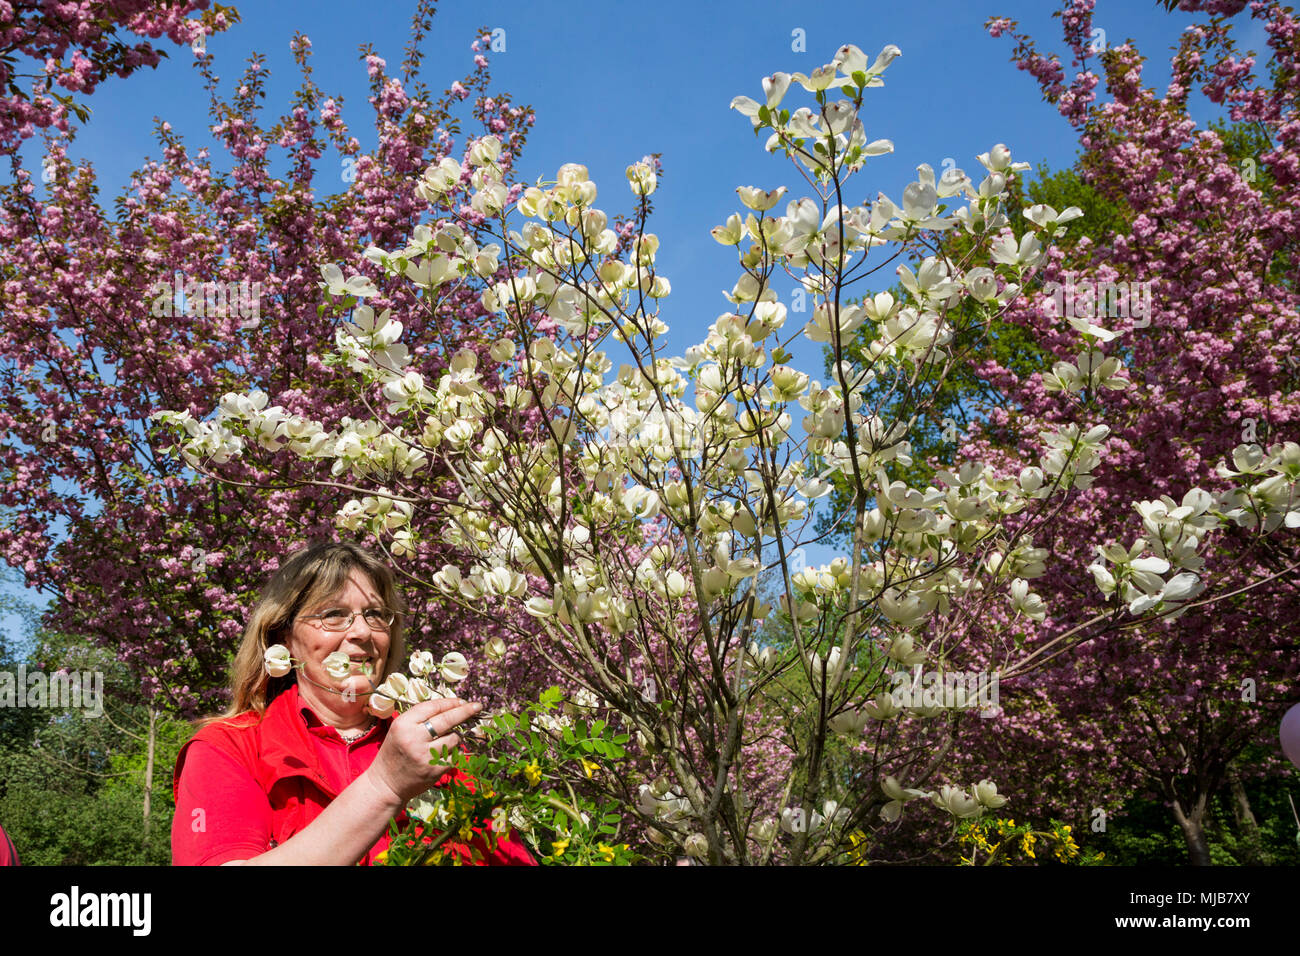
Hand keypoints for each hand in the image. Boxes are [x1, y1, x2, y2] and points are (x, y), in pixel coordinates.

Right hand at [365, 697, 483, 804]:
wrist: (386, 784)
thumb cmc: (395, 752)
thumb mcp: (400, 729)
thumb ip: (421, 717)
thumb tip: (451, 706)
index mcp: (403, 724)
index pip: (433, 707)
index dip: (450, 702)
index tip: (462, 701)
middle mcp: (414, 738)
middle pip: (447, 719)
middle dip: (465, 711)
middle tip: (477, 706)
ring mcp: (426, 755)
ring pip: (454, 737)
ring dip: (456, 735)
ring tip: (445, 739)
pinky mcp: (435, 769)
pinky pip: (455, 754)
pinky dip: (454, 751)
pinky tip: (445, 752)